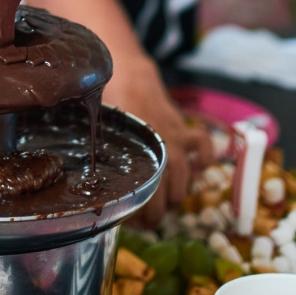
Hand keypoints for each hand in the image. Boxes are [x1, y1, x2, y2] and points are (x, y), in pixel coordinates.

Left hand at [103, 62, 212, 226]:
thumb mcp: (98, 132)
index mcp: (136, 154)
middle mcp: (160, 149)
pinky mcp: (184, 129)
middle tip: (144, 218)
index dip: (139, 215)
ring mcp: (175, 139)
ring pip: (185, 182)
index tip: (130, 220)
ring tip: (161, 204)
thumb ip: (99, 157)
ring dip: (175, 197)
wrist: (126, 74)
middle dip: (158, 213)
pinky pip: (204, 148)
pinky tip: (192, 170)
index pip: (144, 197)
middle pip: (169, 197)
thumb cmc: (107, 105)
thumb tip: (91, 190)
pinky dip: (203, 161)